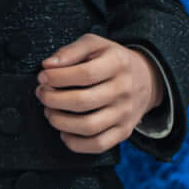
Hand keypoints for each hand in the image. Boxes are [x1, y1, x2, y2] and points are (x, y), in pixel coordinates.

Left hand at [36, 33, 162, 154]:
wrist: (146, 79)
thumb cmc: (112, 61)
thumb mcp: (95, 44)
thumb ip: (71, 51)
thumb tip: (49, 66)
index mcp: (117, 63)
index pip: (84, 74)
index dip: (58, 78)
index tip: (43, 77)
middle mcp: (124, 90)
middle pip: (83, 102)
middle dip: (53, 99)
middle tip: (42, 94)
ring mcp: (125, 113)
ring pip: (88, 126)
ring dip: (60, 121)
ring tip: (50, 111)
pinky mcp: (124, 131)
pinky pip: (98, 145)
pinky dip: (75, 143)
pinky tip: (64, 131)